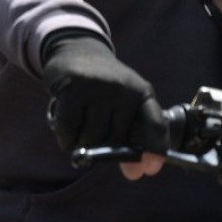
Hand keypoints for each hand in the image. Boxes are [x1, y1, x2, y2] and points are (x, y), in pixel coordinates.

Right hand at [42, 34, 165, 179]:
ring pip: (91, 139)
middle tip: (95, 136)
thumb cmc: (104, 85)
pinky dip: (66, 138)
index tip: (148, 170)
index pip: (155, 125)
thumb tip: (135, 172)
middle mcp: (123, 89)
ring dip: (82, 143)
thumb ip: (131, 132)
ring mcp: (97, 89)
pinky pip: (69, 132)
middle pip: (116, 141)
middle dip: (104, 148)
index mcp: (143, 93)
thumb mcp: (125, 99)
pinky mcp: (72, 89)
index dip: (155, 150)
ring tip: (80, 127)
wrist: (76, 49)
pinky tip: (67, 129)